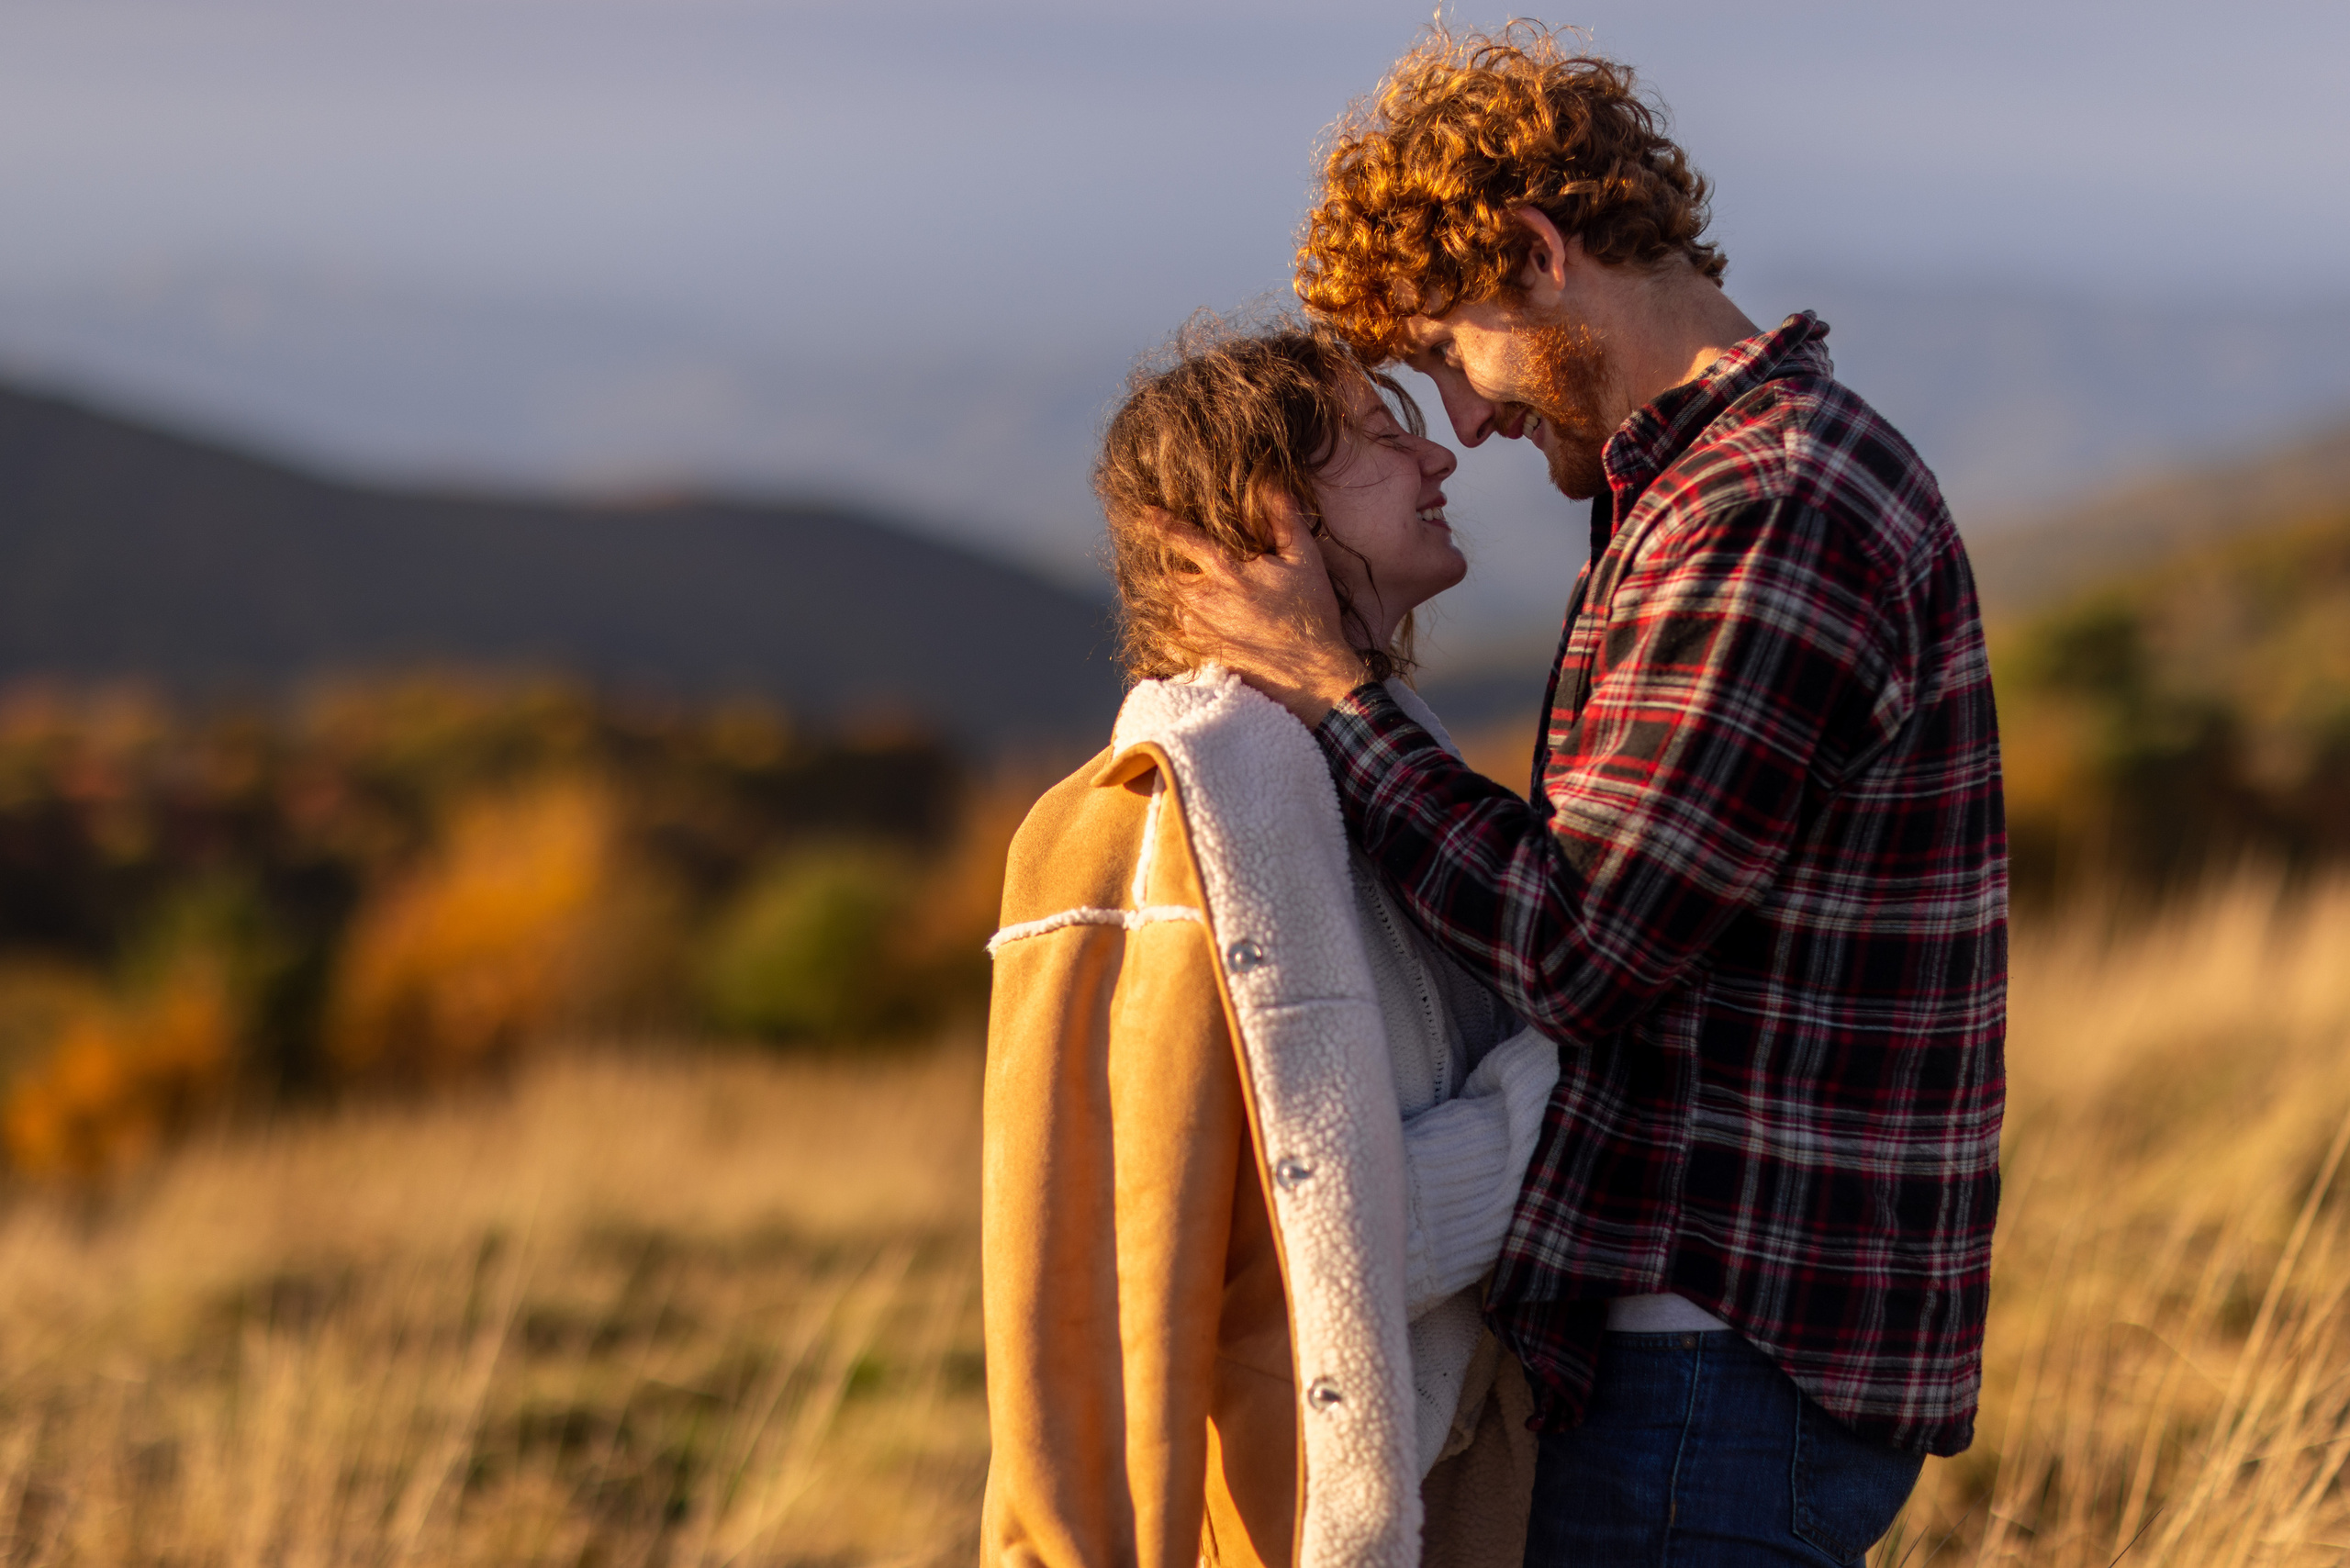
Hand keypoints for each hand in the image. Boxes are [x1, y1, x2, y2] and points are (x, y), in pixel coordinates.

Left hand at [1156, 499, 1370, 726]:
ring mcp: (1199, 633)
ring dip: (1177, 599)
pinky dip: (1173, 633)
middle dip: (1171, 567)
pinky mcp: (1200, 659)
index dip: (1161, 523)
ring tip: (1196, 598)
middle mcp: (1204, 602)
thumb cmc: (1311, 615)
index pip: (1183, 539)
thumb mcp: (1305, 559)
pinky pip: (1171, 642)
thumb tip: (1271, 483)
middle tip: (1182, 564)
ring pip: (1171, 608)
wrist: (1312, 676)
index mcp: (1226, 573)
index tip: (1145, 512)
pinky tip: (1193, 630)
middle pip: (1168, 577)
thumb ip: (1284, 518)